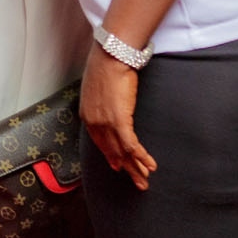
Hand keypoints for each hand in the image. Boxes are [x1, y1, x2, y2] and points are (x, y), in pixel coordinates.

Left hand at [81, 50, 155, 190]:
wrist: (111, 56)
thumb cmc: (106, 66)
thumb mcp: (99, 87)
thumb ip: (102, 102)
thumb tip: (110, 105)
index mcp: (87, 115)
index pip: (100, 142)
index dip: (111, 156)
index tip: (118, 166)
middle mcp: (94, 122)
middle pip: (112, 151)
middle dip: (126, 168)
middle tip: (137, 181)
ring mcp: (105, 122)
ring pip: (122, 152)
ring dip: (136, 167)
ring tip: (145, 180)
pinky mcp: (119, 120)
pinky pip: (131, 145)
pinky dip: (141, 156)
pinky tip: (150, 165)